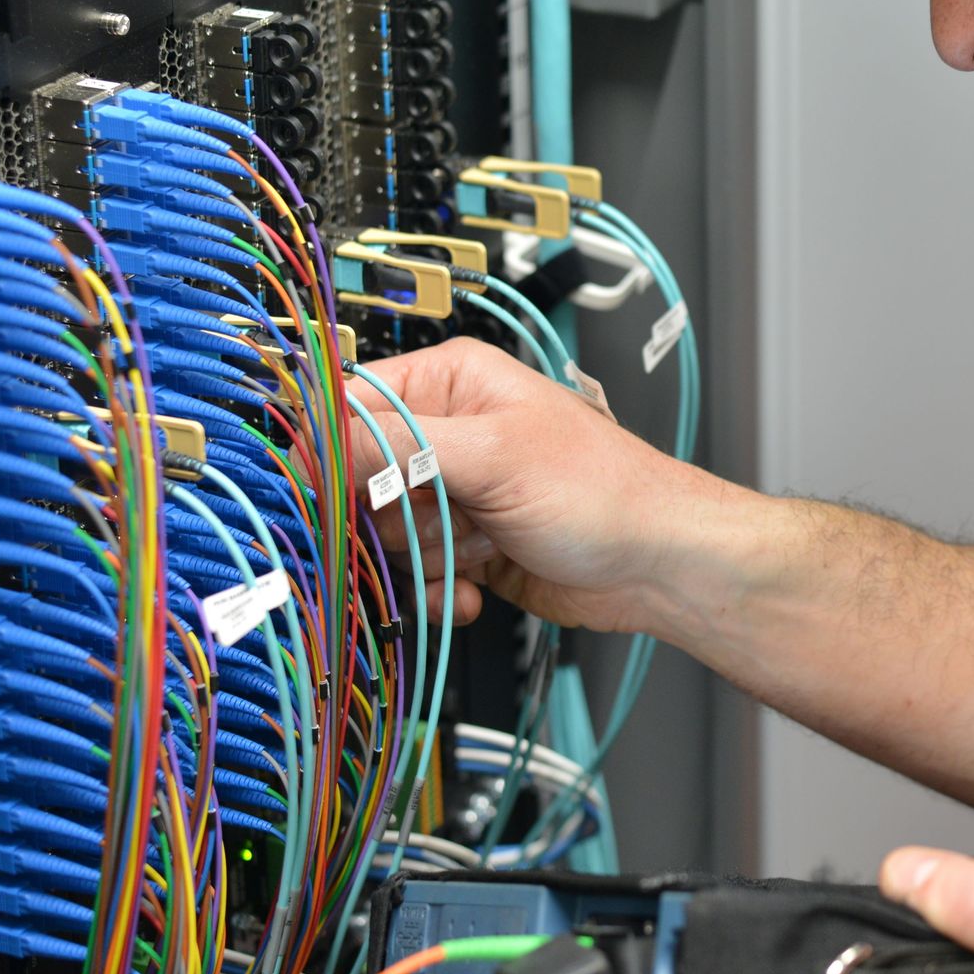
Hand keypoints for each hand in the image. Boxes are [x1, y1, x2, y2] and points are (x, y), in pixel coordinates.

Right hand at [347, 337, 745, 631]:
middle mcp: (446, 433)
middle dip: (388, 518)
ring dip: (424, 558)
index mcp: (451, 383)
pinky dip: (440, 590)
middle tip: (431, 524)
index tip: (328, 497)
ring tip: (479, 549)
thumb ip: (399, 447)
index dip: (330, 454)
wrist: (657, 566)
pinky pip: (415, 573)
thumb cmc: (606, 493)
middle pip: (356, 479)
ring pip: (382, 534)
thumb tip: (316, 439)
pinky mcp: (463, 544)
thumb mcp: (494, 457)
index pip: (348, 405)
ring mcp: (454, 492)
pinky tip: (477, 589)